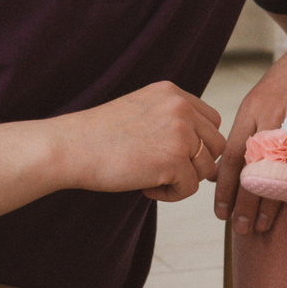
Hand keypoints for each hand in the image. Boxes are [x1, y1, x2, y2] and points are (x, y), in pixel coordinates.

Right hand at [58, 82, 223, 202]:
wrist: (70, 147)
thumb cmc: (98, 136)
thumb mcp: (140, 112)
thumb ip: (172, 121)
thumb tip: (205, 153)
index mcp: (172, 93)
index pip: (211, 120)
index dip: (198, 144)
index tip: (174, 157)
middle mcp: (181, 107)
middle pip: (216, 144)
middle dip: (196, 163)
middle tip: (167, 173)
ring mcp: (180, 132)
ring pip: (207, 168)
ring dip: (183, 180)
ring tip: (152, 181)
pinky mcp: (174, 159)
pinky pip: (190, 187)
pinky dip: (171, 195)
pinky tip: (146, 189)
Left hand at [212, 29, 286, 233]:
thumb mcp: (257, 102)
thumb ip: (241, 135)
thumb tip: (219, 171)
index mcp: (251, 112)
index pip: (232, 158)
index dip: (224, 189)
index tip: (220, 213)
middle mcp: (269, 119)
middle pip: (252, 170)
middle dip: (243, 203)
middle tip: (239, 228)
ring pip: (276, 172)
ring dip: (268, 203)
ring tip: (260, 226)